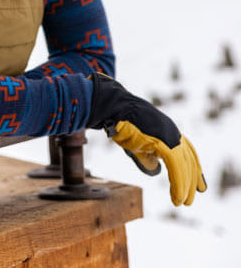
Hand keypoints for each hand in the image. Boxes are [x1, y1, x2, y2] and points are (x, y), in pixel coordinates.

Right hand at [87, 73, 205, 205]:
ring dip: (185, 187)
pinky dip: (178, 184)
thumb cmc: (121, 124)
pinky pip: (176, 167)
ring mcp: (170, 136)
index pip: (187, 153)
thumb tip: (157, 171)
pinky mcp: (165, 142)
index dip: (193, 170)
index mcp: (168, 131)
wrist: (114, 109)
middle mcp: (173, 133)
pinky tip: (177, 197)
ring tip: (182, 202)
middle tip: (190, 199)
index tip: (198, 186)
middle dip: (191, 181)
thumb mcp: (138, 144)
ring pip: (184, 166)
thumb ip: (148, 157)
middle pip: (189, 161)